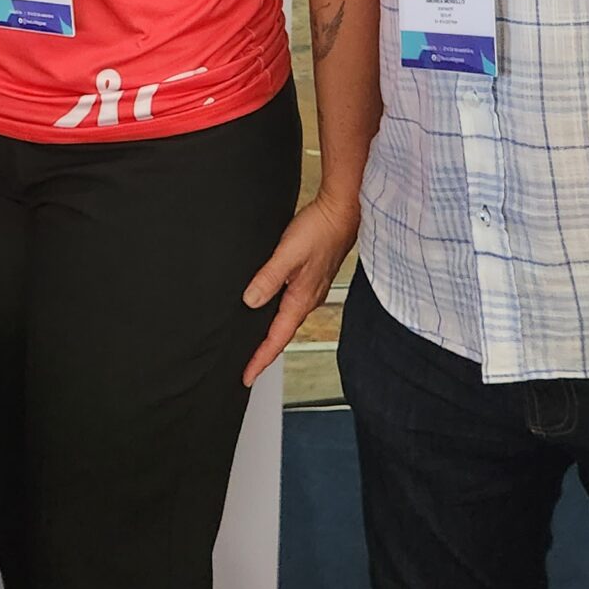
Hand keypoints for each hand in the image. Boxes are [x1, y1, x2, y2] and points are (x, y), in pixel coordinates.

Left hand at [241, 194, 357, 383]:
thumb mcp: (288, 254)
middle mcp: (307, 300)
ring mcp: (310, 289)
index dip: (260, 359)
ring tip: (255, 344)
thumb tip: (250, 301)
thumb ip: (268, 278)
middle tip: (248, 367)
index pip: (277, 338)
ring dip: (271, 333)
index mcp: (301, 300)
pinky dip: (277, 313)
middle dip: (265, 352)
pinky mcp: (310, 277)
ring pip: (286, 319)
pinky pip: (290, 304)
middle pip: (282, 334)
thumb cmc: (320, 231)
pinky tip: (270, 307)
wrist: (342, 212)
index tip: (246, 376)